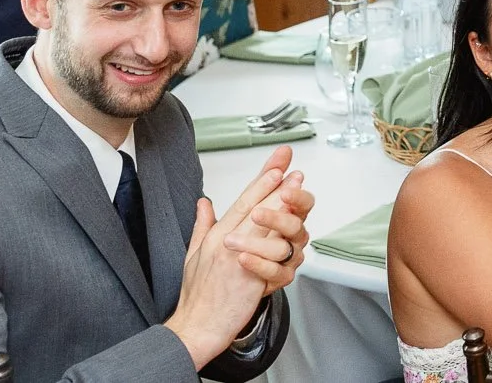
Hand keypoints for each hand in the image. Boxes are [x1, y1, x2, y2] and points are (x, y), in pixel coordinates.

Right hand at [165, 148, 306, 368]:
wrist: (197, 327)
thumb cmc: (197, 295)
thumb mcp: (193, 255)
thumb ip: (202, 226)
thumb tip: (204, 203)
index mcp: (215, 237)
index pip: (241, 201)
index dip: (261, 181)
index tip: (277, 164)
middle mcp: (225, 243)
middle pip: (254, 207)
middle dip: (275, 185)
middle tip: (293, 170)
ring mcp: (236, 259)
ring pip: (264, 225)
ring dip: (282, 206)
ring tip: (298, 190)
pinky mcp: (248, 278)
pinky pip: (270, 256)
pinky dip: (282, 240)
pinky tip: (294, 228)